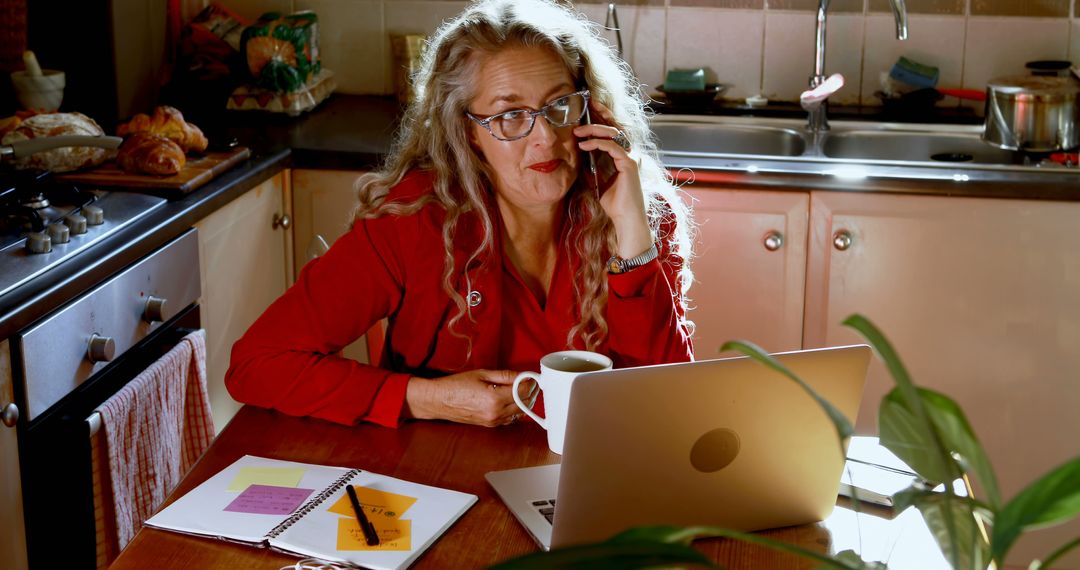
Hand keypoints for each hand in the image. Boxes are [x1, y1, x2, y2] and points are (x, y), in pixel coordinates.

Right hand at [403, 369, 533, 426]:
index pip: (524, 391)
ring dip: (524, 401)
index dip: (530, 382)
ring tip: (520, 389)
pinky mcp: (490, 425)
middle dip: (530, 391)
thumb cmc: (456, 385)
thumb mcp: (482, 374)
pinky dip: (515, 409)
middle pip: (525, 404)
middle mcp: (496, 413)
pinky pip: (510, 418)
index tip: (531, 376)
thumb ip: (505, 375)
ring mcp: (493, 421)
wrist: (439, 401)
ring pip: (520, 413)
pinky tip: (511, 400)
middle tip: (528, 381)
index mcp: (495, 398)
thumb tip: (522, 375)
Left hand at [573, 100, 652, 258]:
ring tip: (578, 131)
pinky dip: (597, 144)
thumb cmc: (615, 203)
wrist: (626, 218)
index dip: (604, 117)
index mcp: (625, 155)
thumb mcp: (599, 180)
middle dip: (603, 112)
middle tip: (588, 103)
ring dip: (594, 130)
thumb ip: (593, 166)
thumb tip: (581, 154)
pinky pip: (612, 147)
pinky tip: (584, 145)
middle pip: (617, 126)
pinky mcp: (629, 164)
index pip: (614, 131)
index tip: (590, 107)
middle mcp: (630, 153)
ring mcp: (632, 157)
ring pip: (614, 134)